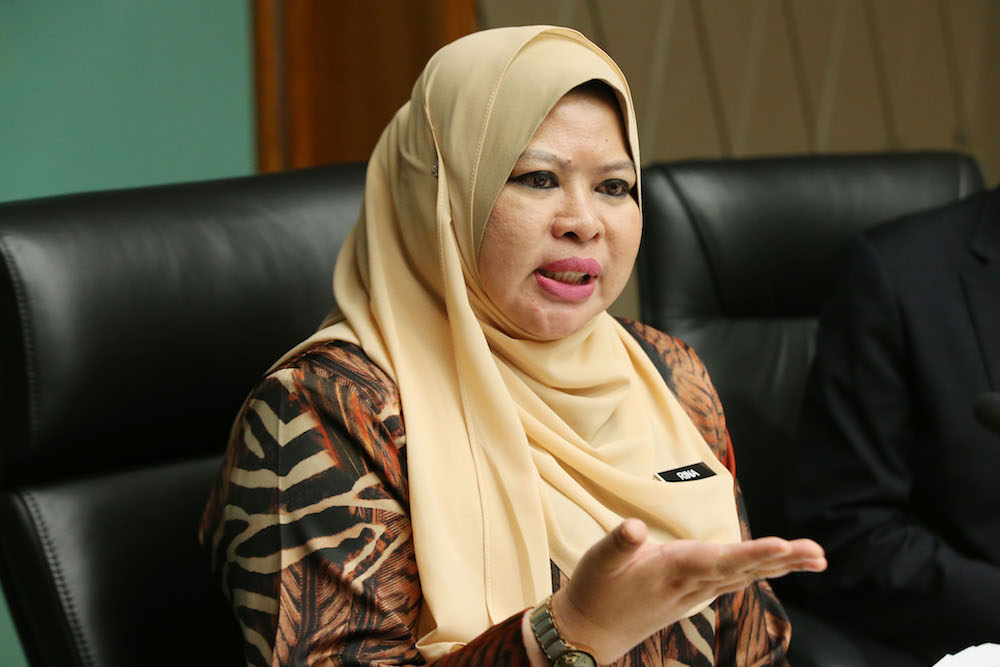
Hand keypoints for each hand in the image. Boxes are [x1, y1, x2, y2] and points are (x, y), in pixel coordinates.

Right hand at [549, 518, 825, 663]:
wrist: (590, 632)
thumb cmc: (594, 590)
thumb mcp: (597, 561)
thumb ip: (618, 543)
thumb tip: (635, 526)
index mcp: (671, 569)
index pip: (718, 559)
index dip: (752, 553)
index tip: (783, 546)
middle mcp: (690, 583)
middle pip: (743, 569)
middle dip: (782, 560)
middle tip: (818, 553)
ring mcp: (694, 592)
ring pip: (744, 576)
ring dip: (780, 566)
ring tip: (815, 557)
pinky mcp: (692, 595)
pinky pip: (734, 580)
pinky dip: (760, 571)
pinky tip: (778, 566)